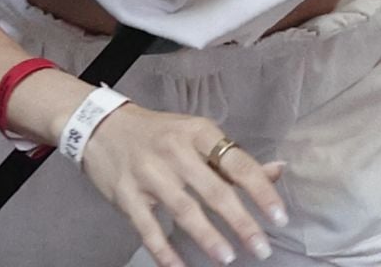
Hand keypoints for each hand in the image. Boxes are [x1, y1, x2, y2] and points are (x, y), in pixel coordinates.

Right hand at [80, 104, 286, 266]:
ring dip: (207, 236)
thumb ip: (235, 158)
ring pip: (183, 209)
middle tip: (261, 248)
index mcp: (197, 133)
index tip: (279, 217)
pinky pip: (148, 229)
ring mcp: (148, 173)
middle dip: (240, 222)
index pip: (237, 163)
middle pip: (213, 189)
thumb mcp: (197, 135)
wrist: (101, 127)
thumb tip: (279, 171)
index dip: (261, 190)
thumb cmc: (159, 134)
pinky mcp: (126, 195)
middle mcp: (174, 151)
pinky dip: (164, 252)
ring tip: (228, 258)